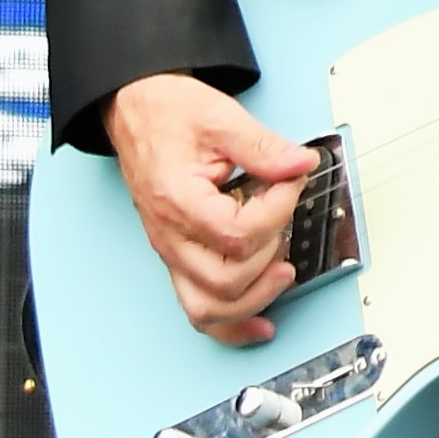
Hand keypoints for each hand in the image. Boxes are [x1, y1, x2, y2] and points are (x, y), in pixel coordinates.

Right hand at [105, 72, 319, 345]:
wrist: (138, 113)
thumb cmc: (168, 115)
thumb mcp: (220, 117)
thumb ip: (264, 147)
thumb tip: (300, 166)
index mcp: (177, 200)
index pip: (237, 233)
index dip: (277, 211)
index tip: (290, 182)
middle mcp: (170, 236)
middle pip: (226, 280)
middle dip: (270, 252)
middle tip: (285, 214)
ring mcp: (173, 252)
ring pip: (209, 307)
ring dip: (255, 296)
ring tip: (284, 271)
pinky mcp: (180, 257)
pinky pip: (200, 308)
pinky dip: (232, 324)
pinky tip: (261, 323)